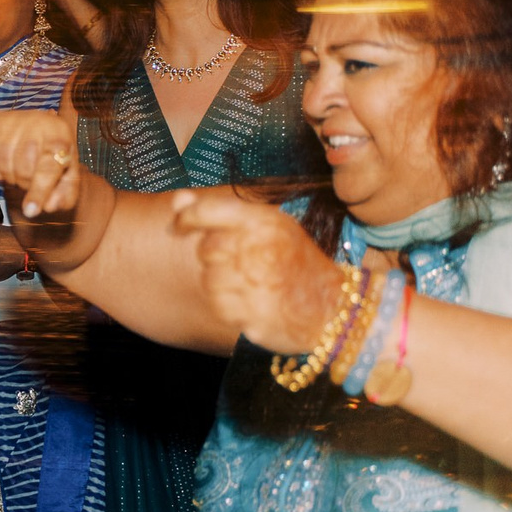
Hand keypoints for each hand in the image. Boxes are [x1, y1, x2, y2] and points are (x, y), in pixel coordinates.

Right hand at [0, 110, 81, 216]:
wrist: (42, 128)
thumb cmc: (56, 156)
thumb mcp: (68, 176)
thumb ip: (64, 195)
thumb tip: (48, 206)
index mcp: (60, 137)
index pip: (47, 168)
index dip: (38, 192)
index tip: (30, 211)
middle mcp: (37, 122)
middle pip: (23, 168)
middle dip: (25, 183)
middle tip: (30, 179)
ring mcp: (13, 120)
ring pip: (3, 163)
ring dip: (9, 176)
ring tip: (18, 171)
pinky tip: (4, 165)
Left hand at [169, 189, 346, 355]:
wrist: (333, 307)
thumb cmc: (295, 262)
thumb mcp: (270, 226)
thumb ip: (222, 212)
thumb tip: (179, 199)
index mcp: (266, 221)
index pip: (208, 210)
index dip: (187, 217)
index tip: (178, 226)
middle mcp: (260, 247)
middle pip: (207, 248)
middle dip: (215, 257)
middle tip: (241, 263)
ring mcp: (257, 282)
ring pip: (210, 279)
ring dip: (223, 284)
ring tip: (252, 285)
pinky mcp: (252, 312)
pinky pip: (219, 306)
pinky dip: (229, 307)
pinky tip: (252, 304)